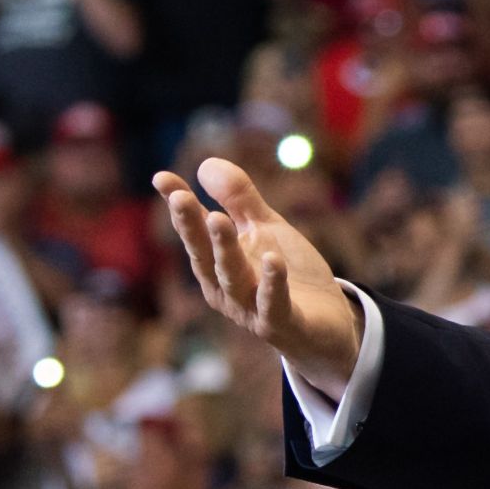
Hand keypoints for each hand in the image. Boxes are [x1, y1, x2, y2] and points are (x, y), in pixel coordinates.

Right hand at [155, 159, 361, 395]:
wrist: (328, 324)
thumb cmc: (290, 275)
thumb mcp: (267, 230)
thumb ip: (240, 200)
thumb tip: (204, 164)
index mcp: (218, 264)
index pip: (195, 233)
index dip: (180, 208)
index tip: (161, 177)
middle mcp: (226, 289)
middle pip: (205, 256)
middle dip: (192, 228)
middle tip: (180, 197)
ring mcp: (251, 309)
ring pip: (233, 278)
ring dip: (225, 249)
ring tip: (219, 219)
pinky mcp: (281, 324)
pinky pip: (274, 305)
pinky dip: (272, 284)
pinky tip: (272, 260)